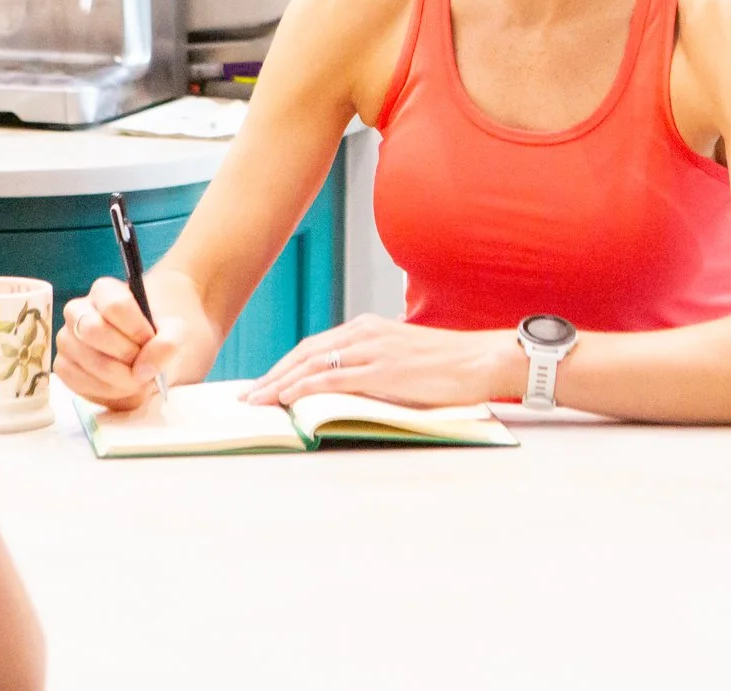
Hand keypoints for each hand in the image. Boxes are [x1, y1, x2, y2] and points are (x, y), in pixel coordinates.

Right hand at [54, 276, 197, 409]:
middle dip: (125, 355)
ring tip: (137, 380)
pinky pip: (79, 382)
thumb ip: (168, 343)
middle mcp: (78, 311)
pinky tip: (121, 387)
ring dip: (119, 379)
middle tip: (144, 366)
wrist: (147, 353)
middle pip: (93, 331)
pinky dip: (106, 392)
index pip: (115, 305)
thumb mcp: (175, 332)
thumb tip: (143, 370)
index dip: (136, 329)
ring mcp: (67, 339)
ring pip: (88, 361)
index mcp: (105, 291)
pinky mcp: (64, 366)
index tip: (150, 341)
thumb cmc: (156, 336)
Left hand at [246, 313, 521, 408]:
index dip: (286, 364)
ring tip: (257, 401)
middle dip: (273, 373)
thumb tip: (352, 388)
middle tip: (249, 395)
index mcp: (369, 328)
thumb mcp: (404, 358)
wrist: (481, 360)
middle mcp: (365, 332)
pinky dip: (304, 387)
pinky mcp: (380, 370)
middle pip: (306, 351)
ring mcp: (372, 349)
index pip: (316, 345)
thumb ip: (375, 366)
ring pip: (312, 363)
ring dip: (280, 383)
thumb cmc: (449, 365)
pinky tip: (287, 398)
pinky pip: (332, 377)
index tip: (265, 382)